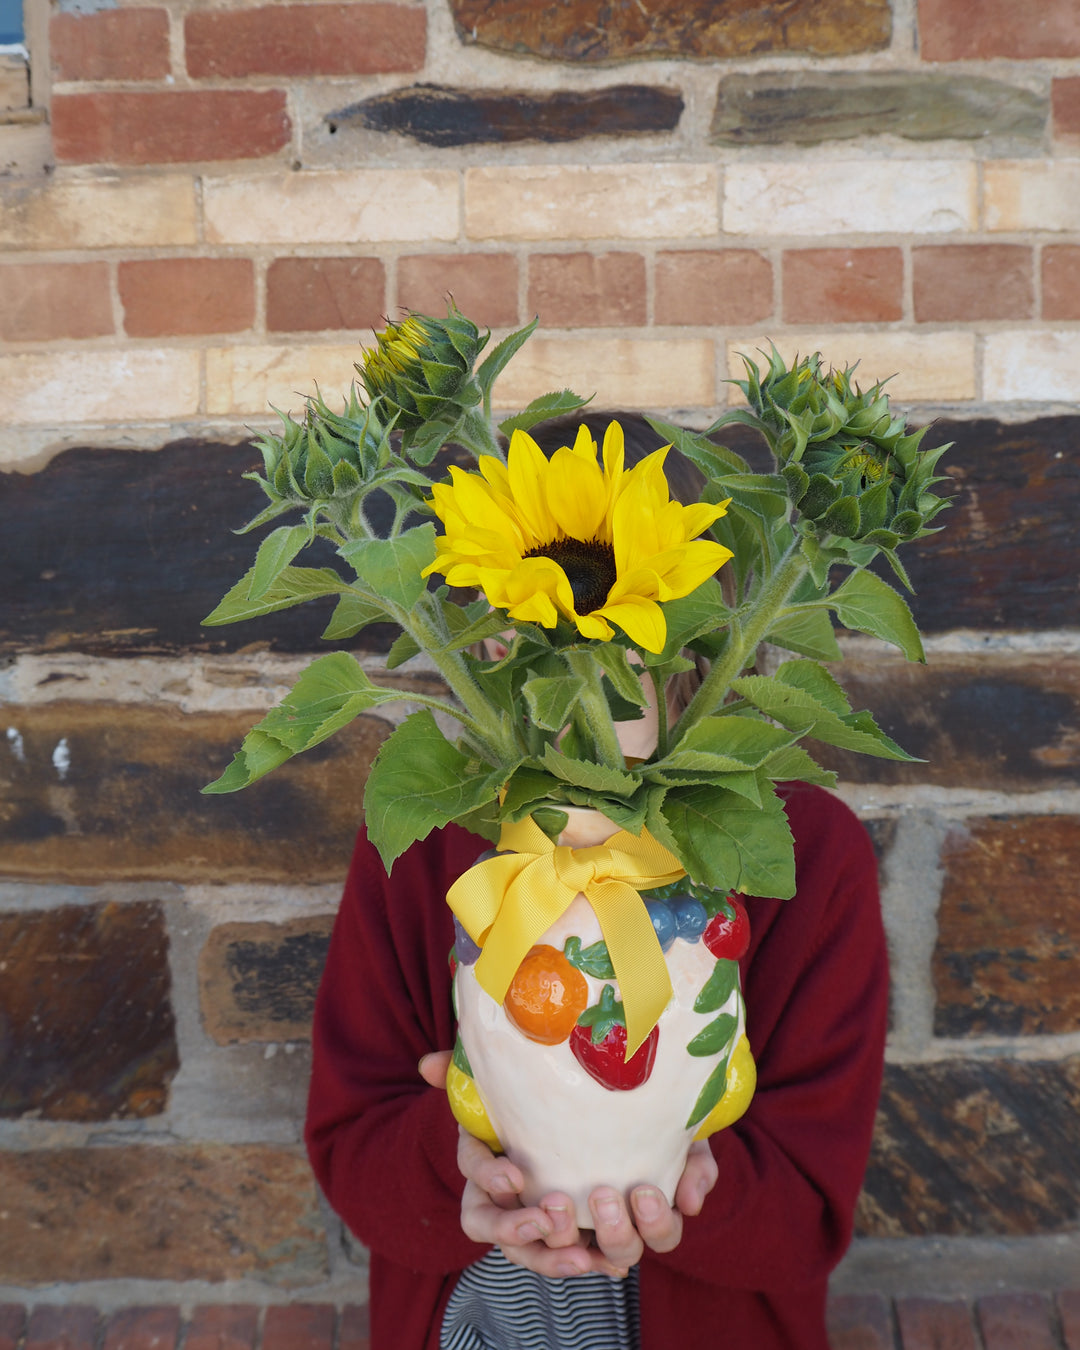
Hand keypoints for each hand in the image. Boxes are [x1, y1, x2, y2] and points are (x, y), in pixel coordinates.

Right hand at [419, 1052, 718, 1276]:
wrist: (563, 1129)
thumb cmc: (520, 1107)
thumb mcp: (493, 1087)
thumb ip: (461, 1074)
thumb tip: (429, 1065)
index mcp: (481, 1167)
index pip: (473, 1176)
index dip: (489, 1178)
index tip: (513, 1176)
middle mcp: (502, 1203)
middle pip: (495, 1229)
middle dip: (515, 1230)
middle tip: (544, 1221)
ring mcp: (534, 1226)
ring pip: (532, 1254)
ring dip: (555, 1257)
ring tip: (583, 1255)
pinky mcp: (568, 1238)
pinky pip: (575, 1258)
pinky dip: (595, 1262)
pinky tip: (613, 1264)